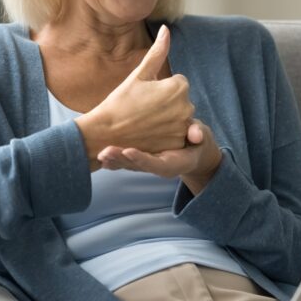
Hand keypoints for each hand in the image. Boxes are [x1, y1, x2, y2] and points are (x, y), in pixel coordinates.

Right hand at [75, 26, 193, 167]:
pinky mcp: (177, 144)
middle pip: (181, 101)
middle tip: (144, 109)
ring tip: (146, 121)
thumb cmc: (120, 101)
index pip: (178, 83)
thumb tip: (166, 29)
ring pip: (180, 118)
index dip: (161, 89)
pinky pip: (178, 135)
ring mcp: (182, 128)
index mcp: (178, 87)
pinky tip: (151, 134)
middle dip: (167, 103)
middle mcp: (185, 107)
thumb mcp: (139, 74)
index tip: (145, 96)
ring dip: (168, 119)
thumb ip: (158, 52)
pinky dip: (167, 135)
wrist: (107, 133)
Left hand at [97, 119, 222, 195]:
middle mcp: (157, 167)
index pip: (155, 163)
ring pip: (127, 165)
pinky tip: (99, 154)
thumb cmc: (196, 141)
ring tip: (99, 153)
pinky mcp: (139, 160)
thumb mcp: (201, 136)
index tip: (128, 151)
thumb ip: (198, 133)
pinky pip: (124, 162)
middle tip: (105, 153)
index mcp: (172, 163)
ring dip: (113, 160)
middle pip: (136, 166)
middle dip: (120, 161)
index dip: (141, 159)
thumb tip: (197, 136)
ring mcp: (147, 164)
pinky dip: (113, 159)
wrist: (193, 151)